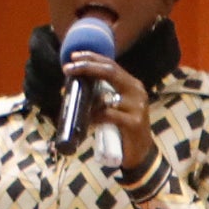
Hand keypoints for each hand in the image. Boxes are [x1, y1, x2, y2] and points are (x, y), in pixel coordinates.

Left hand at [69, 51, 156, 178]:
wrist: (141, 152)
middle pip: (110, 72)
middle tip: (68, 68)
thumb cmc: (123, 127)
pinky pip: (108, 115)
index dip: (92, 58)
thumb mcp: (115, 106)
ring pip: (106, 96)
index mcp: (132, 84)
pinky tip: (87, 121)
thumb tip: (75, 85)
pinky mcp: (134, 123)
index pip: (111, 65)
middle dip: (86, 67)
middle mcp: (137, 91)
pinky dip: (93, 117)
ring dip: (86, 99)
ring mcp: (137, 107)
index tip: (73, 56)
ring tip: (73, 101)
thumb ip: (102, 94)